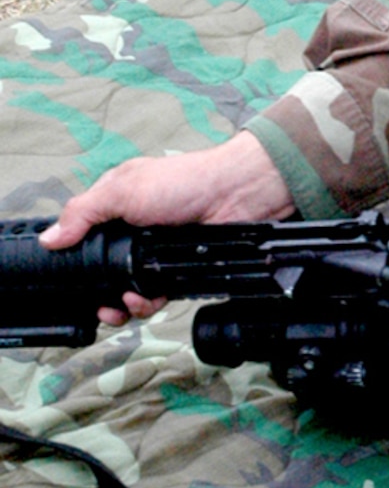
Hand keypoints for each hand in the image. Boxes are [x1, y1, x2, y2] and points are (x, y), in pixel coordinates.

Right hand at [39, 132, 294, 324]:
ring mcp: (157, 253)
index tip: (72, 283)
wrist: (238, 195)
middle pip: (107, 273)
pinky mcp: (179, 270)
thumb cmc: (184, 181)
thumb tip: (50, 237)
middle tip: (103, 306)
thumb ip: (84, 212)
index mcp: (117, 208)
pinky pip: (157, 296)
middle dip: (101, 295)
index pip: (87, 240)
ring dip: (124, 304)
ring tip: (128, 304)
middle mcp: (135, 233)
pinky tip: (146, 301)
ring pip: (130, 290)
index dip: (78, 262)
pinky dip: (149, 304)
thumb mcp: (123, 189)